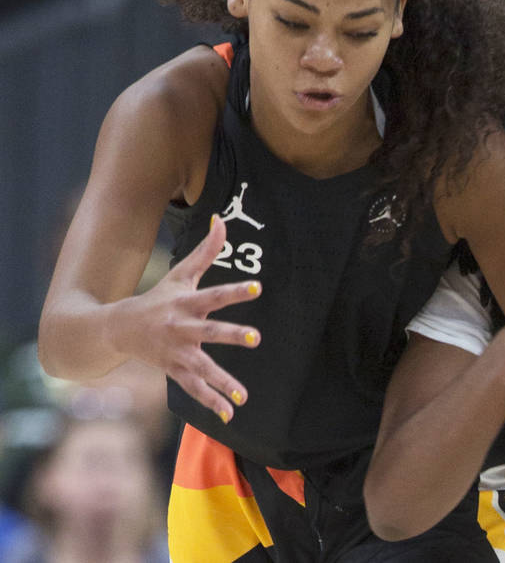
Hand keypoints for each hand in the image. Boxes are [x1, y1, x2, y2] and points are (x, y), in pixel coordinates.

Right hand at [108, 215, 260, 422]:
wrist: (118, 328)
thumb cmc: (159, 297)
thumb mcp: (181, 273)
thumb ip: (206, 251)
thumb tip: (222, 219)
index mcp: (187, 303)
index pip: (215, 294)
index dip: (236, 290)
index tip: (258, 287)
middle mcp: (183, 328)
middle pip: (211, 332)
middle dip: (233, 335)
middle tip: (256, 338)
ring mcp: (178, 352)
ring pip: (203, 368)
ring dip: (223, 381)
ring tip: (244, 396)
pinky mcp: (175, 370)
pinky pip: (194, 389)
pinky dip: (211, 401)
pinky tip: (230, 413)